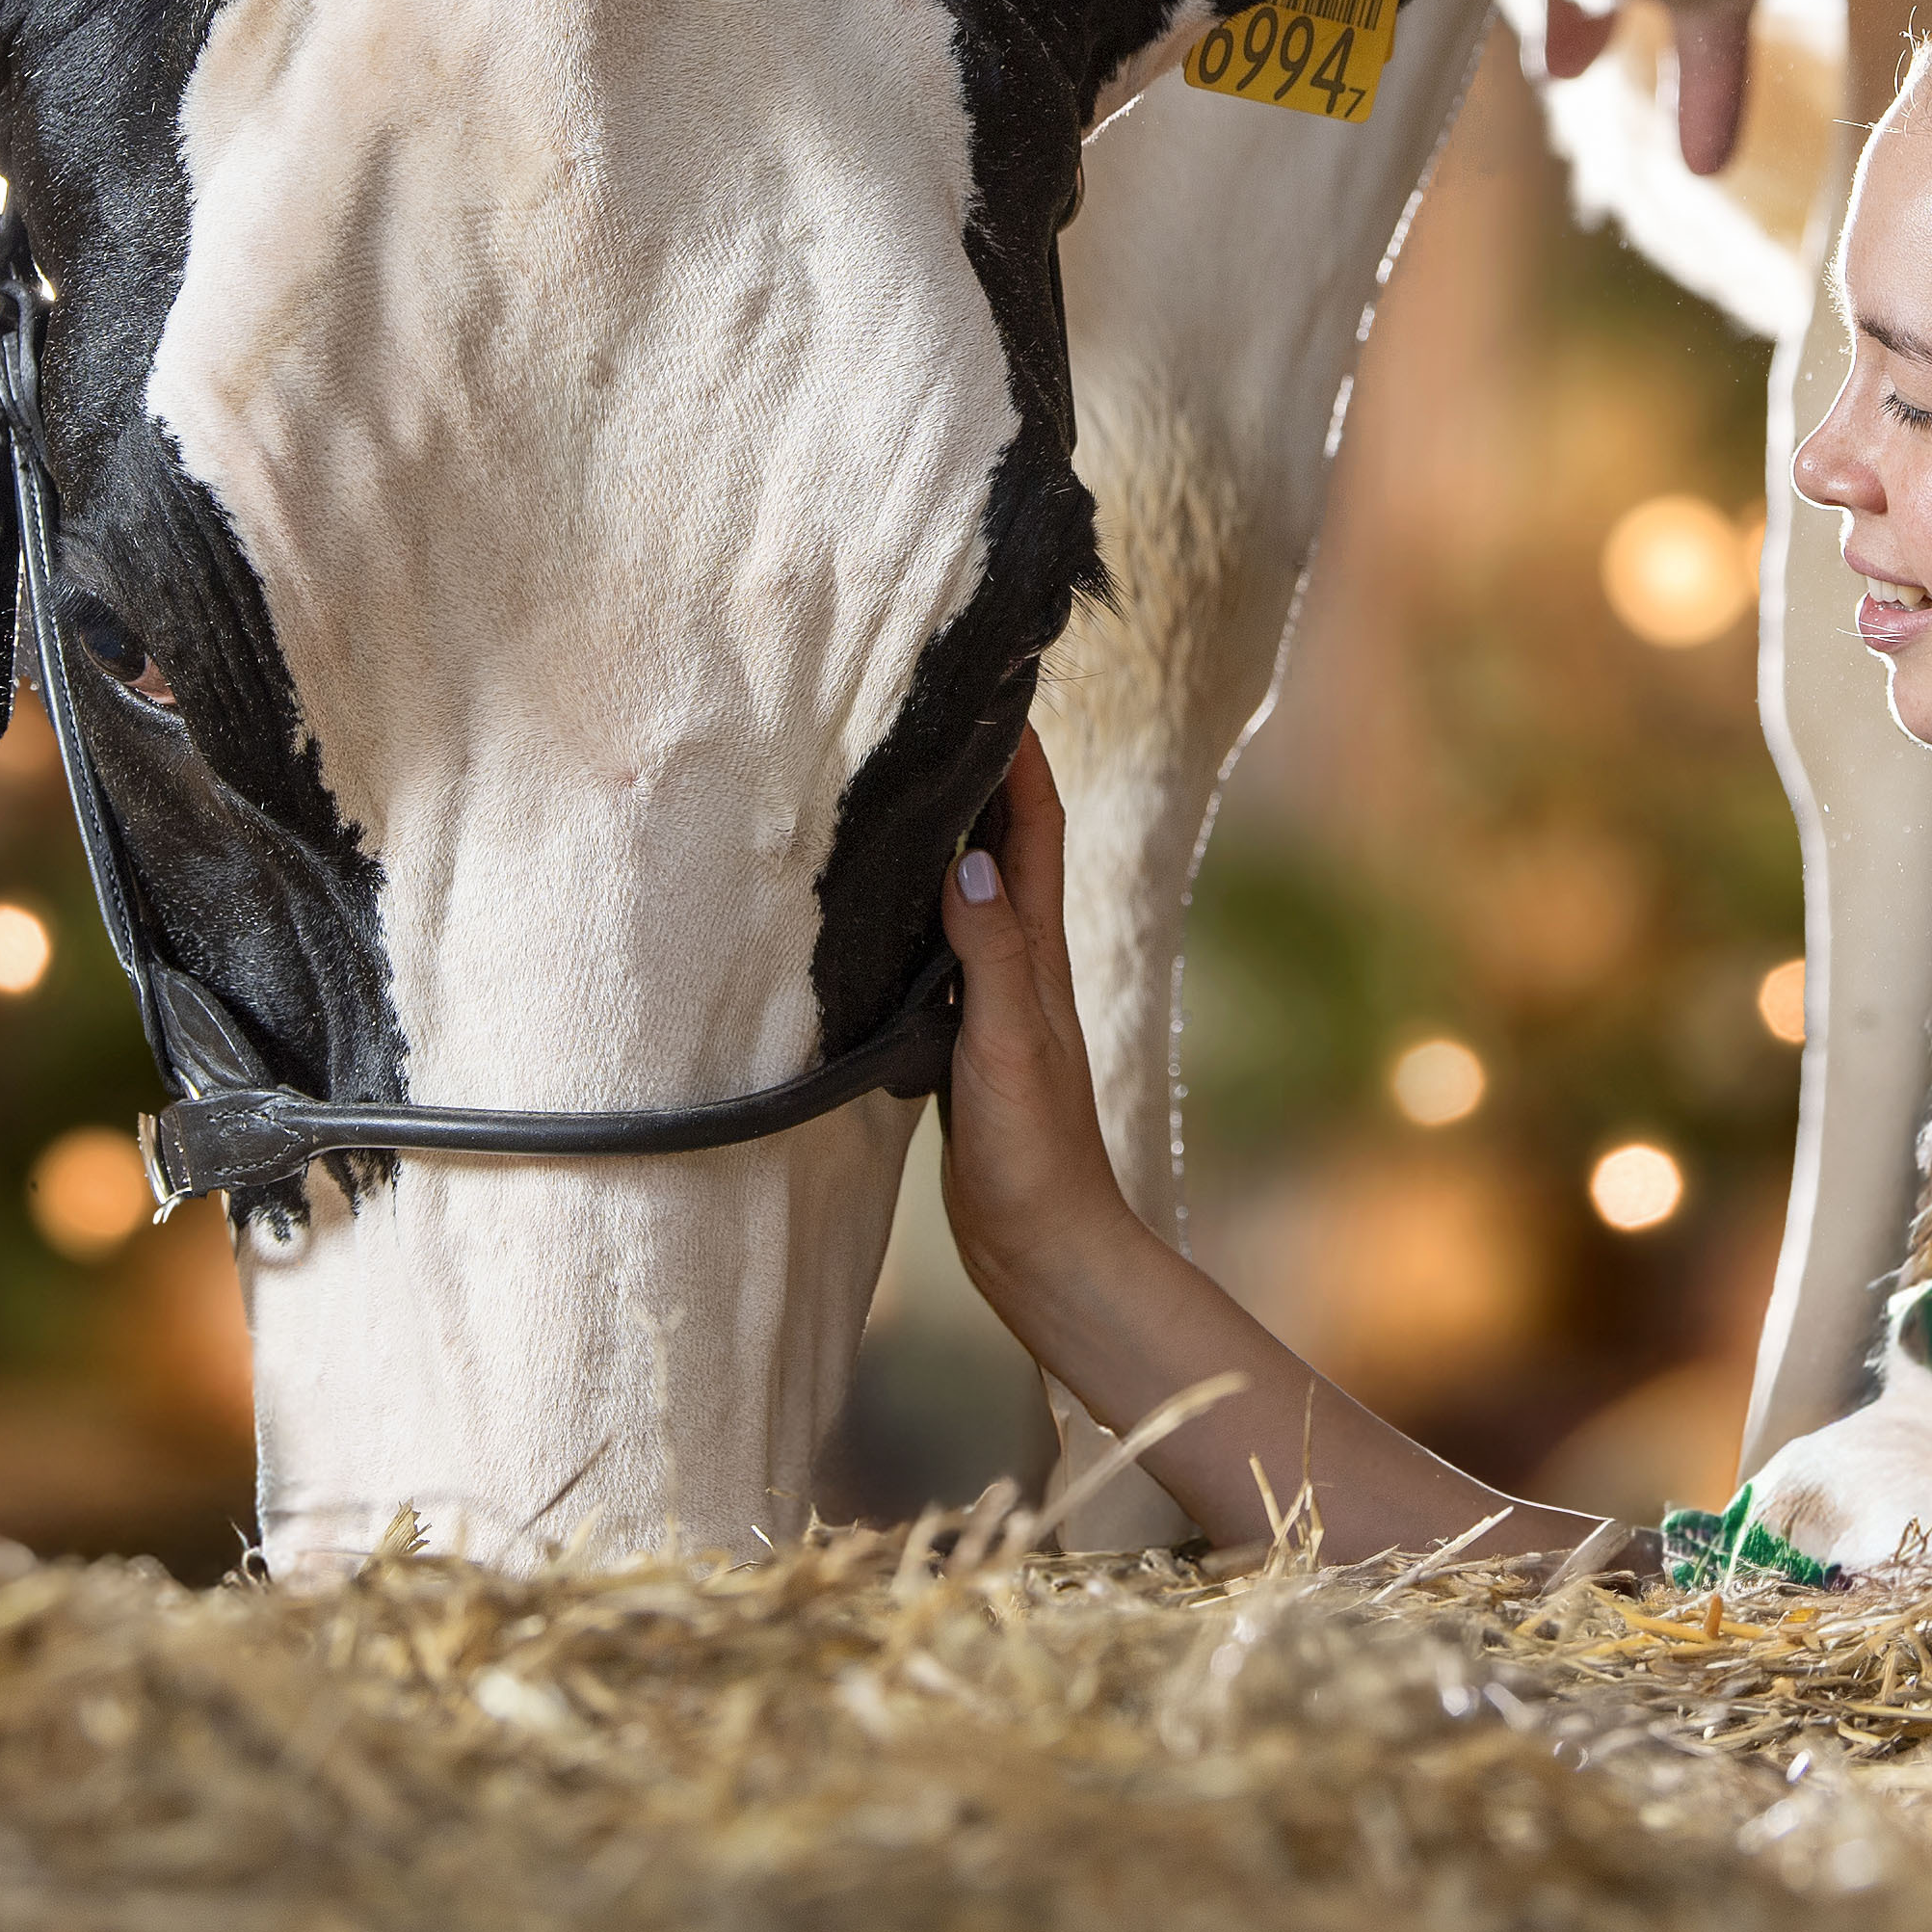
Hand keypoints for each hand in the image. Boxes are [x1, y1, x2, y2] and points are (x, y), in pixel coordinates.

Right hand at [928, 726, 1600, 1564]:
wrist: (1047, 1254)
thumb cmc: (1035, 1156)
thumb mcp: (1007, 1048)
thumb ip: (992, 956)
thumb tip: (973, 857)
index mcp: (1038, 955)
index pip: (1033, 827)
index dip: (1021, 752)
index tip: (997, 677)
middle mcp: (1022, 967)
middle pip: (1007, 845)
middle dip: (983, 773)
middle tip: (939, 706)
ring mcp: (996, 1006)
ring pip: (975, 895)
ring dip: (951, 836)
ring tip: (902, 783)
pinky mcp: (966, 1048)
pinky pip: (943, 953)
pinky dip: (921, 911)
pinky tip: (884, 911)